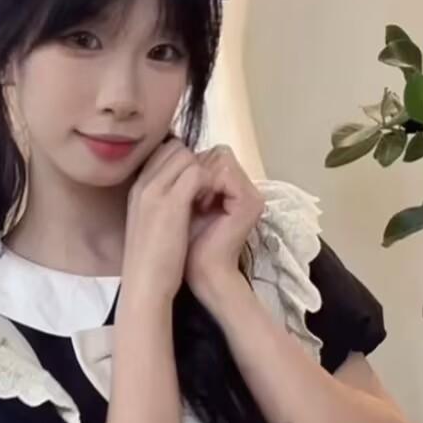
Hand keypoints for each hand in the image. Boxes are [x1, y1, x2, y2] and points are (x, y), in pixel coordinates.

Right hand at [122, 136, 212, 304]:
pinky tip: (212, 204)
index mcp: (136, 189)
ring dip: (203, 172)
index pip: (162, 153)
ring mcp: (155, 191)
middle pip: (175, 148)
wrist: (144, 285)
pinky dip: (210, 183)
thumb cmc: (149, 263)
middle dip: (195, 163)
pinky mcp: (171, 202)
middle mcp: (143, 184)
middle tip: (206, 190)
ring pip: (186, 156)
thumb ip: (157, 205)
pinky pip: (197, 173)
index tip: (194, 186)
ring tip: (209, 198)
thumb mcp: (147, 226)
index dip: (183, 164)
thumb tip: (178, 195)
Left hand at [184, 145, 264, 300]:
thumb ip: (183, 179)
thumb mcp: (180, 206)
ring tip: (192, 202)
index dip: (191, 165)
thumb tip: (170, 149)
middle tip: (185, 197)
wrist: (199, 274)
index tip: (177, 190)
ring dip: (201, 176)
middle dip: (196, 169)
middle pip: (218, 152)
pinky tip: (199, 204)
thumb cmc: (184, 244)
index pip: (212, 155)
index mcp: (231, 189)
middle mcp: (245, 189)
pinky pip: (225, 173)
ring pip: (222, 158)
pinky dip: (208, 184)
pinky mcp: (250, 203)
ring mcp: (251, 195)